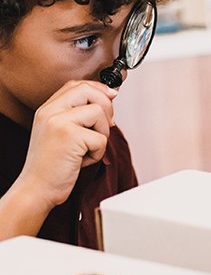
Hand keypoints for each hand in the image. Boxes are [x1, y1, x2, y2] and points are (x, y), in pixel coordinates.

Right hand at [17, 80, 117, 209]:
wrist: (36, 189)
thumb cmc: (52, 165)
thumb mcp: (61, 132)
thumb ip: (78, 113)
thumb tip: (109, 96)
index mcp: (48, 109)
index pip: (77, 84)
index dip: (98, 88)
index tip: (110, 97)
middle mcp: (51, 112)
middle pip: (90, 90)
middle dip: (106, 107)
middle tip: (105, 126)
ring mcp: (59, 122)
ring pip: (99, 112)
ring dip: (102, 133)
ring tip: (87, 148)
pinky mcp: (70, 136)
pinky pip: (101, 138)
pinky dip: (98, 153)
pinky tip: (82, 160)